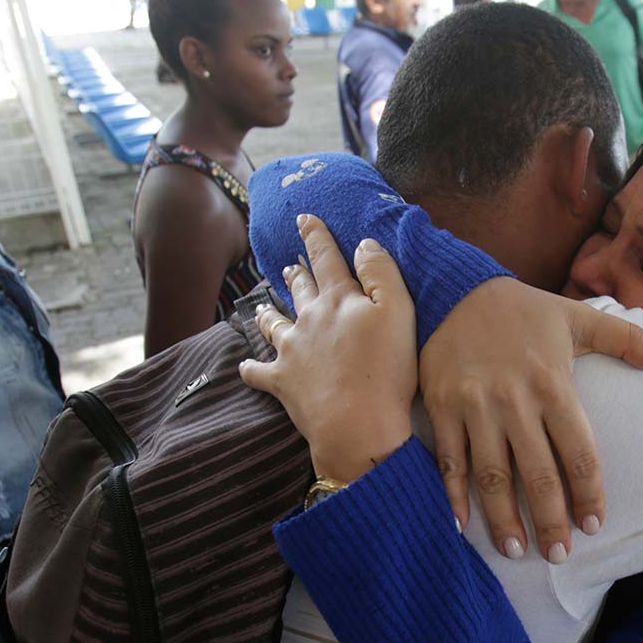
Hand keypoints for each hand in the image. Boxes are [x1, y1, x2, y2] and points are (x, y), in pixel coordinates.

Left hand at [239, 214, 416, 482]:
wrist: (356, 424)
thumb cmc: (385, 370)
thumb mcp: (398, 313)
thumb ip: (381, 273)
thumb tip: (363, 245)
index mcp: (338, 300)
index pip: (326, 258)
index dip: (316, 236)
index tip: (304, 219)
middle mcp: (309, 319)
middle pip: (300, 290)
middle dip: (297, 275)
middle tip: (290, 266)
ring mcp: (291, 351)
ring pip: (275, 324)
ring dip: (269, 312)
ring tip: (263, 305)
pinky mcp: (282, 383)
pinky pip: (258, 372)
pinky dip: (250, 367)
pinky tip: (245, 365)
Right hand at [420, 278, 642, 561]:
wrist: (457, 288)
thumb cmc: (525, 310)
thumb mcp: (578, 318)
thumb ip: (627, 340)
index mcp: (553, 384)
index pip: (578, 452)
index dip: (588, 493)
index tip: (594, 525)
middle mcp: (515, 399)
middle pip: (538, 474)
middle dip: (550, 520)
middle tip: (559, 556)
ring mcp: (475, 406)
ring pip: (493, 475)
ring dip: (504, 519)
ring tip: (516, 551)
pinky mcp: (442, 407)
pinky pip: (450, 459)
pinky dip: (453, 494)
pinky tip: (461, 525)